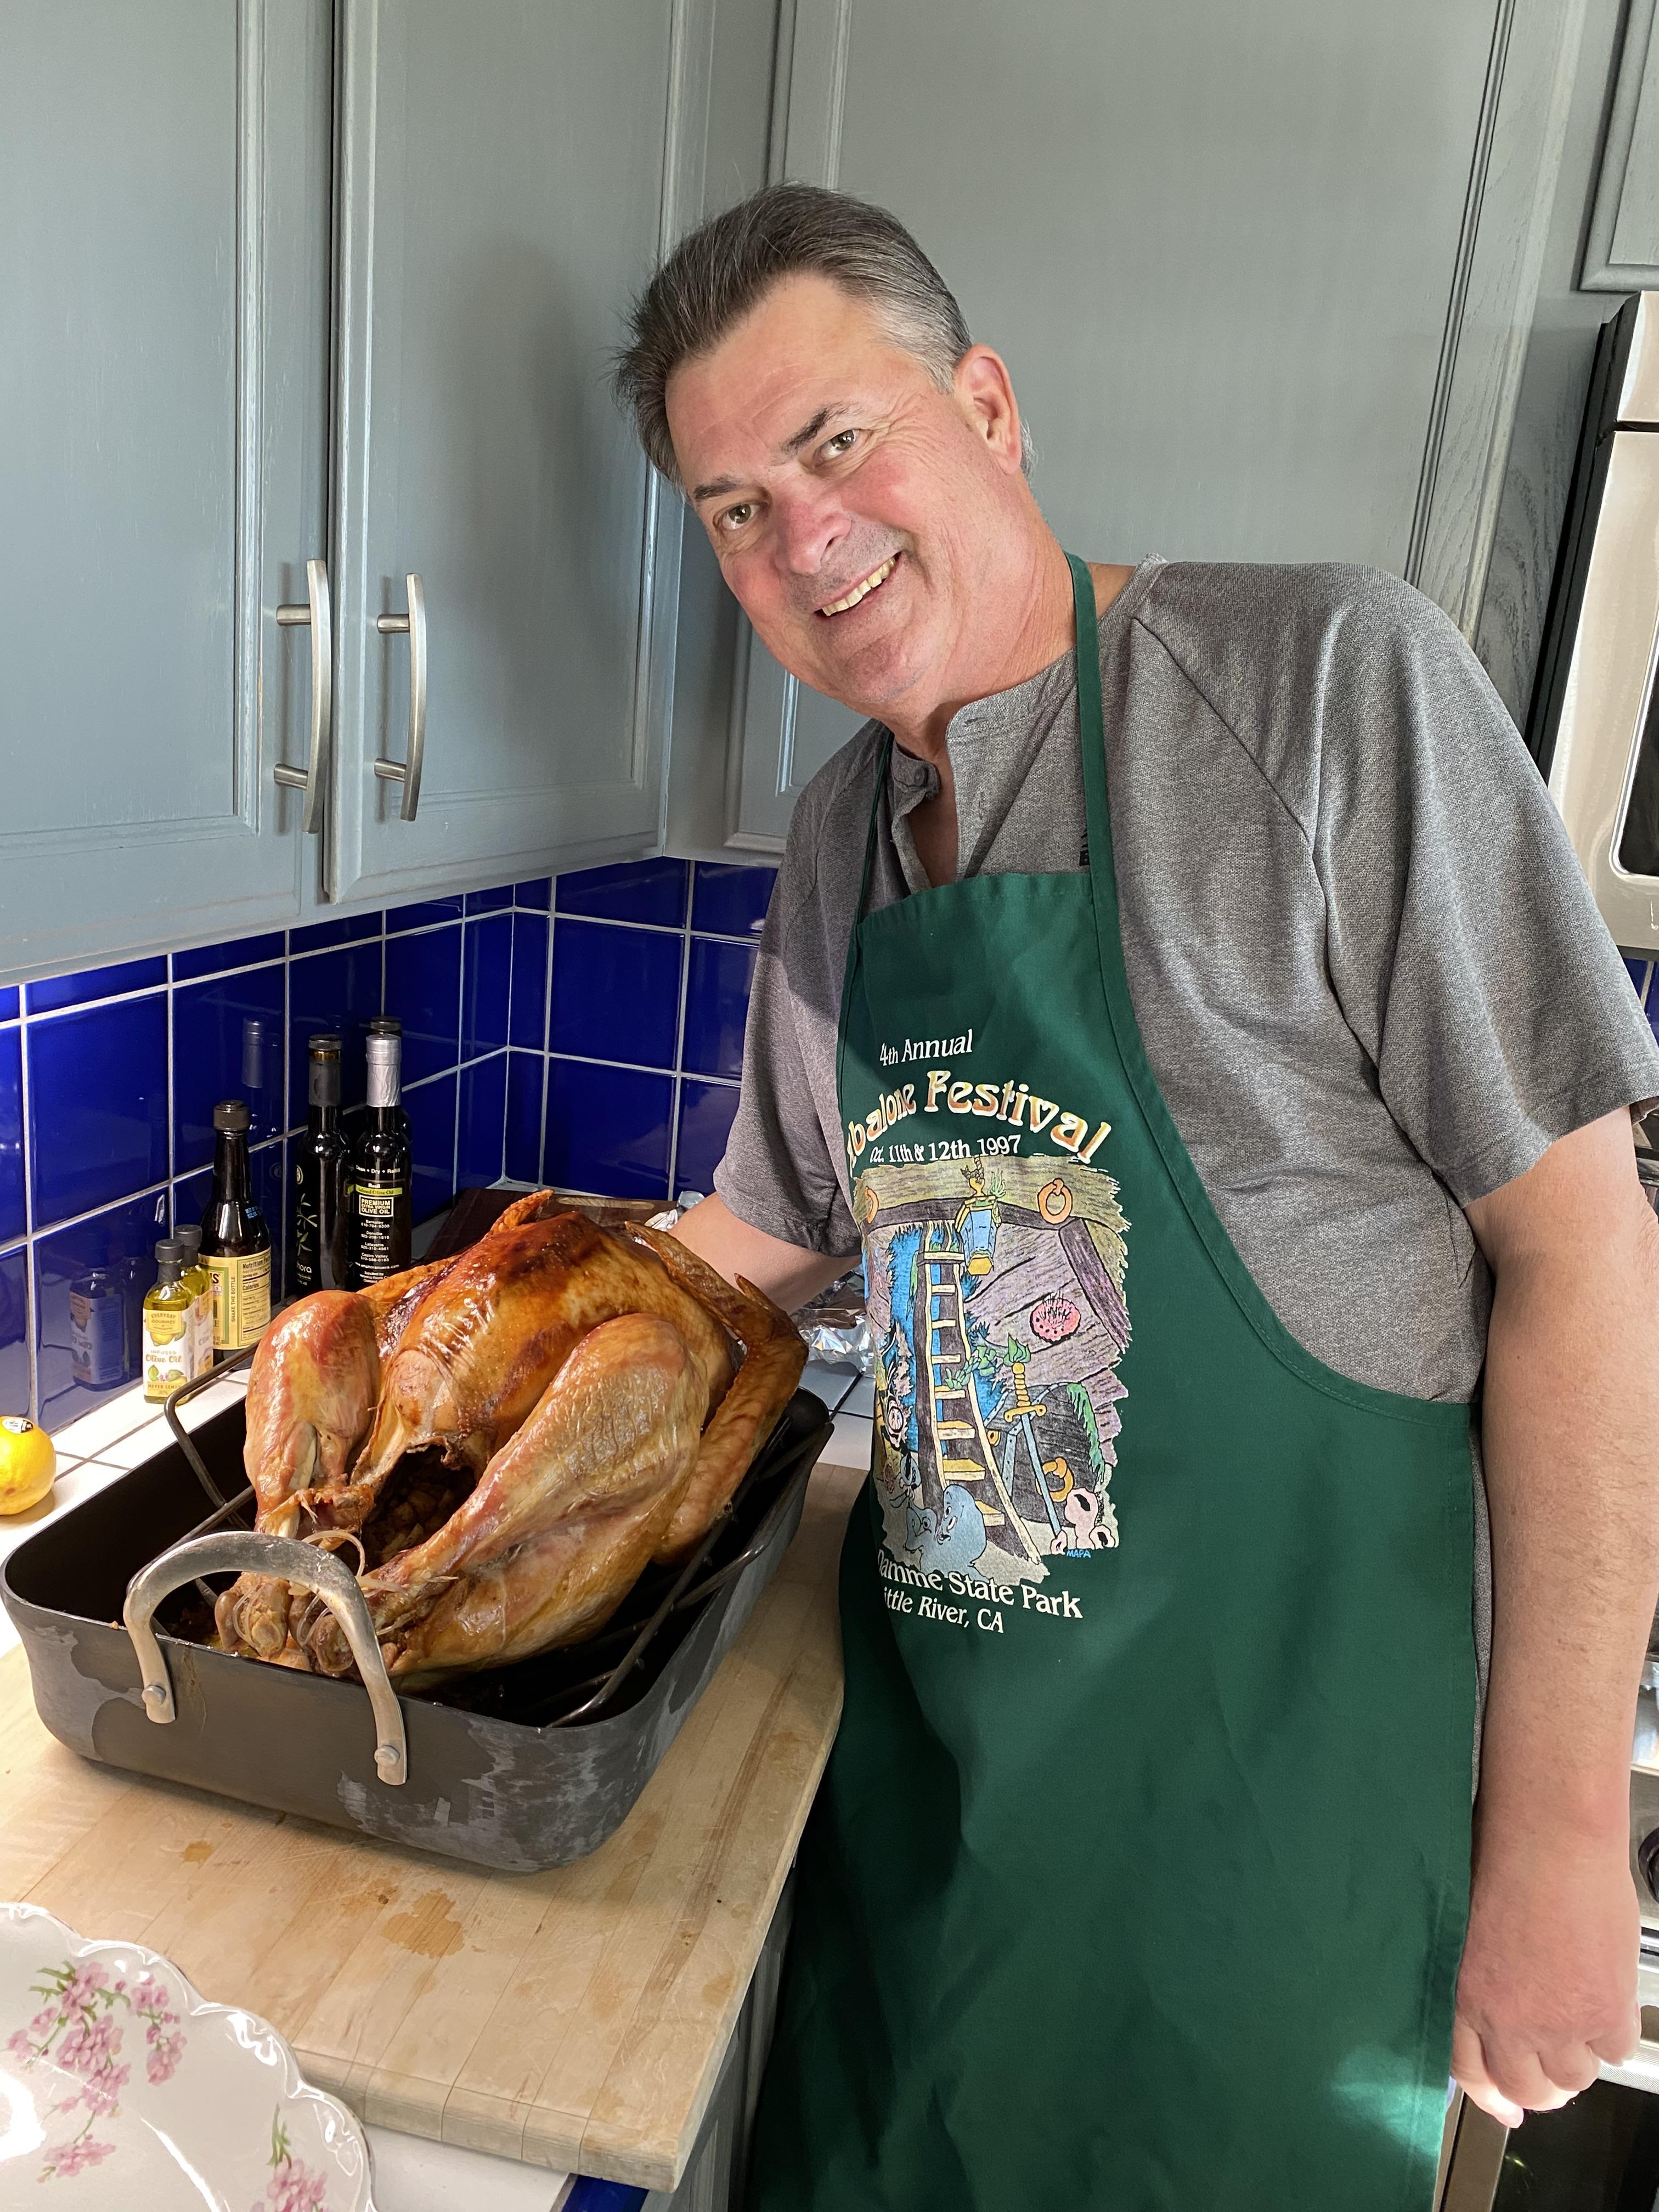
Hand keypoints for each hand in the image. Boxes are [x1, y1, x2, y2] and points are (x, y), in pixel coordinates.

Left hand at [1452, 1817, 1640, 2127]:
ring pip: (1574, 2079)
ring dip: (1576, 2060)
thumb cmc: (1500, 1855)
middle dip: (1538, 2088)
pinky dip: (1613, 2034)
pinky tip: (1606, 2003)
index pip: (1470, 2071)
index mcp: (1462, 1995)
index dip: (1489, 2097)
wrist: (1550, 1837)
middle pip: (1527, 2089)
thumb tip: (1488, 2000)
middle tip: (1549, 2073)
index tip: (1504, 2107)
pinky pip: (1615, 2051)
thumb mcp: (1463, 1923)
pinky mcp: (1606, 2012)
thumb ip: (1473, 1972)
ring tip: (1578, 2026)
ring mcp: (1559, 2023)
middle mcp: (1507, 2021)